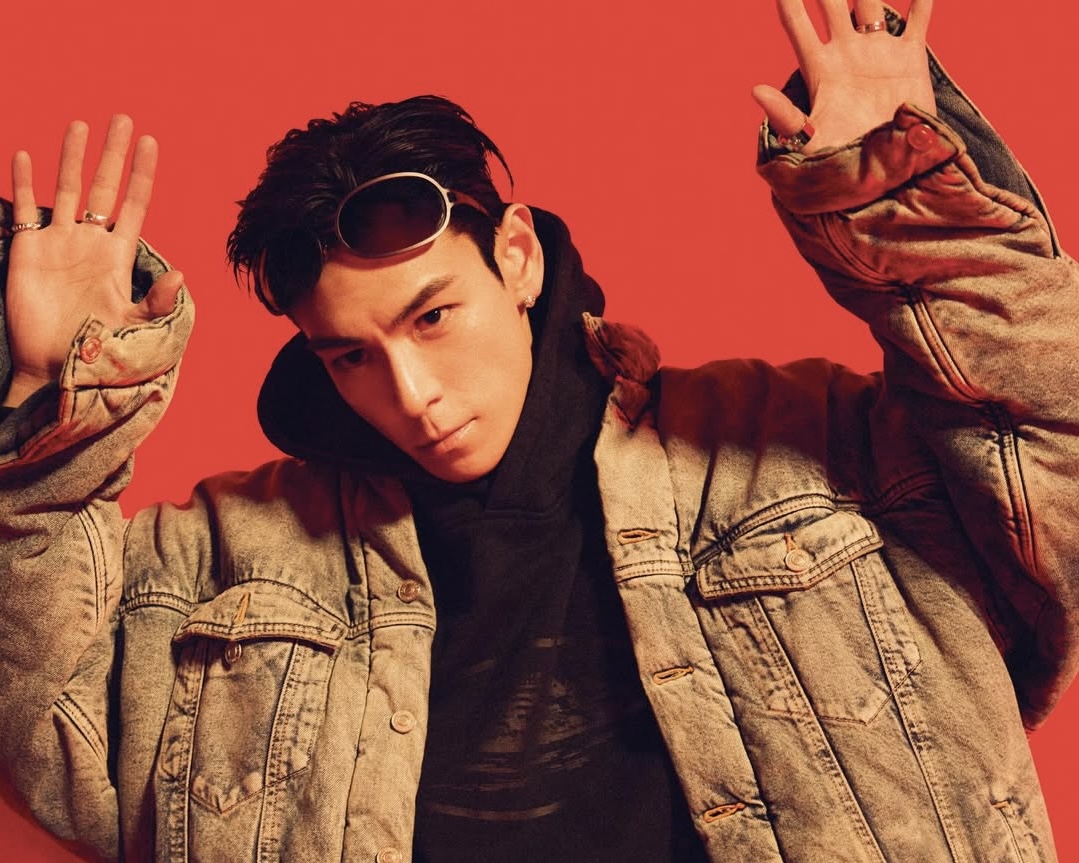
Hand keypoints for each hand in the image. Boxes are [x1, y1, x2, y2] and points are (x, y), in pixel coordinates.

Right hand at [4, 115, 183, 406]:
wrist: (56, 369)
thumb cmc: (99, 353)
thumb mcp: (134, 325)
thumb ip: (157, 301)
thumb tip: (181, 275)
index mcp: (118, 255)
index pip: (135, 203)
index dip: (143, 174)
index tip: (151, 142)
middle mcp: (90, 242)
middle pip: (103, 186)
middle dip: (112, 153)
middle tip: (122, 118)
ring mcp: (59, 243)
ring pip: (65, 189)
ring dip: (71, 157)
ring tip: (80, 125)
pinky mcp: (28, 251)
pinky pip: (25, 209)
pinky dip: (25, 183)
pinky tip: (27, 156)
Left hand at [753, 0, 934, 152]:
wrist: (890, 173)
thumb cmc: (845, 164)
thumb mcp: (811, 141)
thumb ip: (785, 116)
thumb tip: (755, 89)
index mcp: (820, 70)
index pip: (797, 25)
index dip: (788, 1)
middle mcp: (846, 53)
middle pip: (830, 2)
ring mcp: (877, 52)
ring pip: (871, 1)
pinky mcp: (910, 57)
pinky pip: (918, 17)